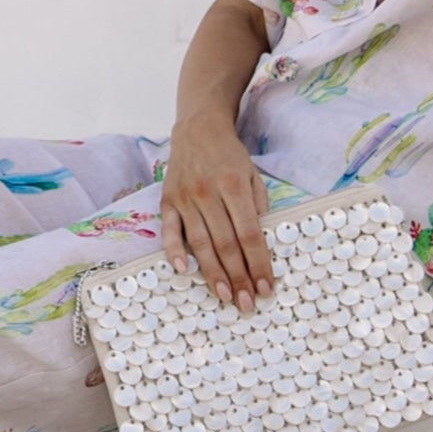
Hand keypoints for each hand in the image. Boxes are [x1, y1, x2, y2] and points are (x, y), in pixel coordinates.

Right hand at [160, 122, 275, 311]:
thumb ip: (258, 205)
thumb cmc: (230, 156)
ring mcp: (185, 198)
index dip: (259, 263)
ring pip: (200, 243)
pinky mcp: (167, 201)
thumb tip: (262, 241)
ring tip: (225, 296)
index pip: (250, 234)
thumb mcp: (253, 174)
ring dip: (212, 274)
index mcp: (234, 186)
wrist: (198, 128)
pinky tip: (182, 271)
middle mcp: (208, 194)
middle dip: (238, 277)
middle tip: (246, 303)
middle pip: (226, 244)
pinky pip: (168, 230)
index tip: (266, 287)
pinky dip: (173, 250)